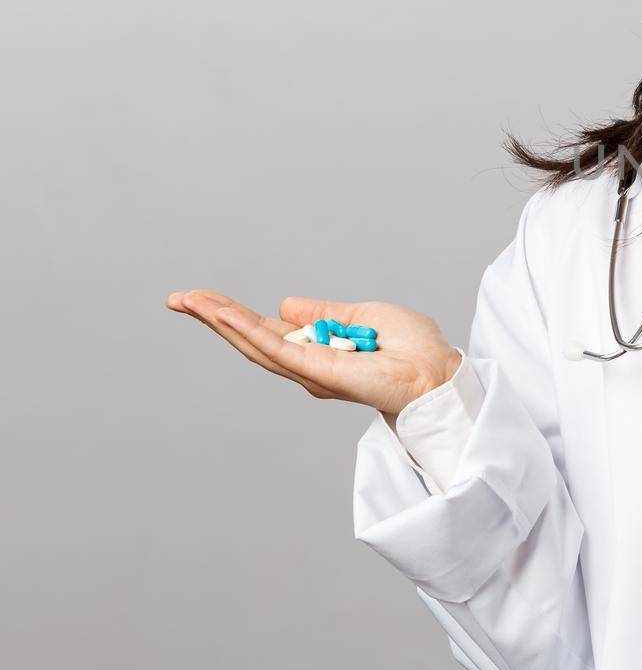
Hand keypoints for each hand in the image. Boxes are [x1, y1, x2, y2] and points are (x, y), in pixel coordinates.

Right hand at [166, 290, 461, 415]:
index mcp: (316, 351)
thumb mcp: (362, 317)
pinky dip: (246, 329)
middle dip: (212, 318)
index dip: (232, 315)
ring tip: (188, 300)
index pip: (265, 331)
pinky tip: (221, 313)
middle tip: (177, 298)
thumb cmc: (412, 349)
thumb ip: (324, 313)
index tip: (200, 298)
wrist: (436, 371)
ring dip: (219, 320)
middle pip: (249, 339)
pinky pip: (276, 347)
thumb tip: (287, 305)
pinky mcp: (318, 371)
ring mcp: (309, 370)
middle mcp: (307, 366)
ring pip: (254, 343)